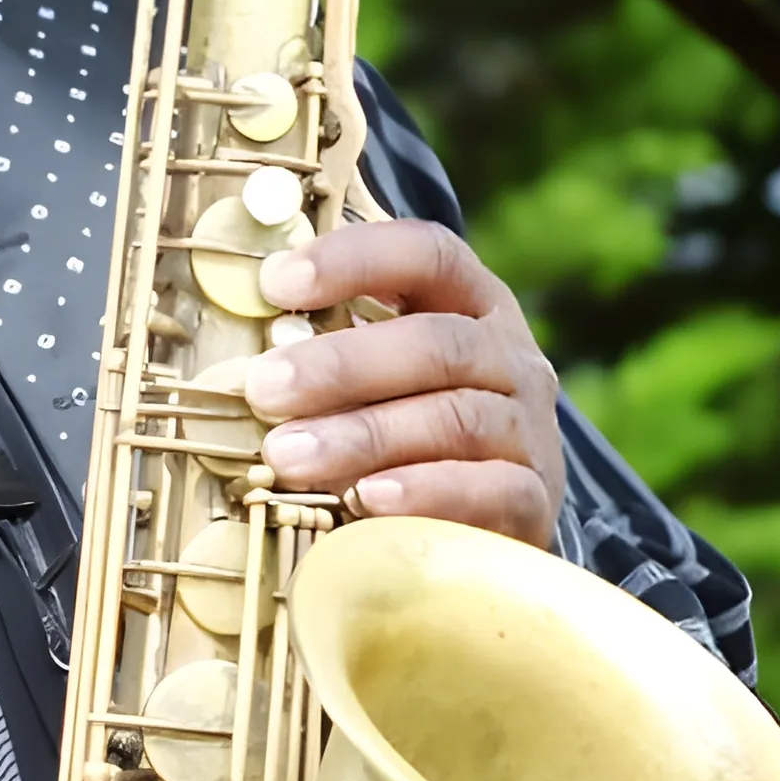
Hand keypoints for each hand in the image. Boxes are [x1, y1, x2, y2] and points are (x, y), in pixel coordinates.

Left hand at [243, 219, 563, 546]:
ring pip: (454, 418)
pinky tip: (368, 499)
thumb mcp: (381, 384)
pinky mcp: (533, 500)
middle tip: (264, 390)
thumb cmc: (414, 438)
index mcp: (473, 307)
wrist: (491, 525)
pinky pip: (487, 490)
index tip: (276, 282)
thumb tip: (246, 364)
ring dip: (363, 435)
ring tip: (287, 457)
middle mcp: (510, 358)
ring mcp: (527, 430)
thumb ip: (333, 360)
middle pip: (437, 343)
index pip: (428, 255)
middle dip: (342, 365)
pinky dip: (424, 493)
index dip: (355, 258)